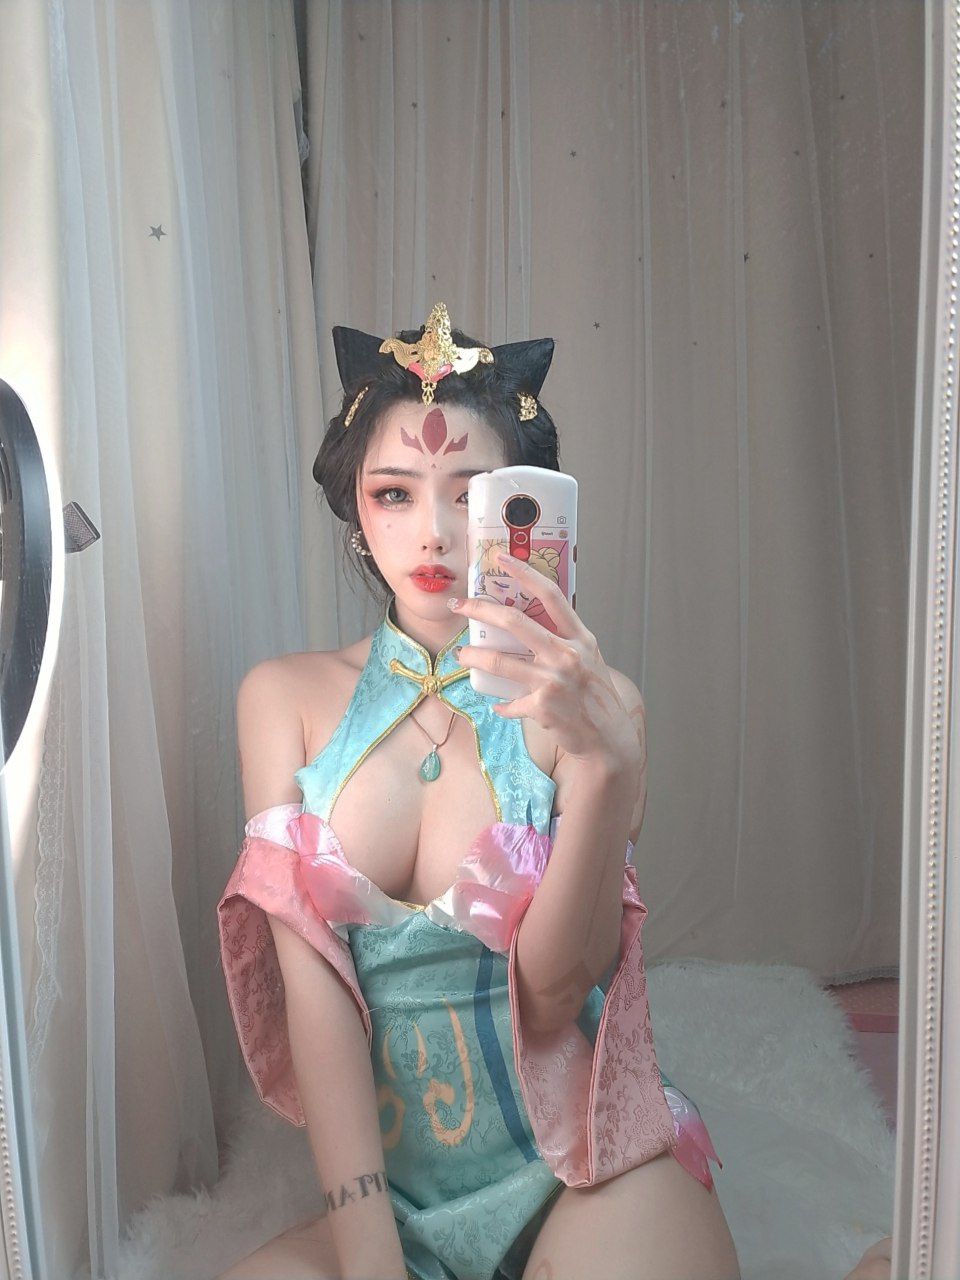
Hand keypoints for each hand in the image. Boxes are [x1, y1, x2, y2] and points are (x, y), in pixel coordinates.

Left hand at [449, 551, 639, 770]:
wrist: (608, 737)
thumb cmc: (595, 696)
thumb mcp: (588, 658)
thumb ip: (564, 640)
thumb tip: (528, 624)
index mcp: (580, 637)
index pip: (550, 595)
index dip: (525, 573)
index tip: (502, 558)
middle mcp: (567, 655)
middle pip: (514, 622)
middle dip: (479, 609)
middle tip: (458, 605)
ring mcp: (553, 681)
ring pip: (499, 660)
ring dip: (473, 656)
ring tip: (462, 655)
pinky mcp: (542, 706)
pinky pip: (509, 701)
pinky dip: (501, 704)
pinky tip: (499, 704)